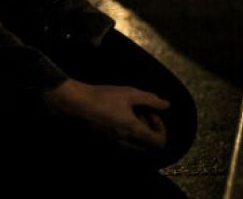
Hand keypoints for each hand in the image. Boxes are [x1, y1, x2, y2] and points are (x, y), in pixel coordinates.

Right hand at [43, 78, 169, 152]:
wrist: (75, 104)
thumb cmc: (103, 97)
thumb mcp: (131, 94)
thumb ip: (151, 100)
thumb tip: (167, 105)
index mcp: (133, 131)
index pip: (159, 143)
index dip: (162, 129)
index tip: (153, 115)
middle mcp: (125, 143)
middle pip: (149, 148)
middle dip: (151, 131)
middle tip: (143, 114)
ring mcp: (114, 146)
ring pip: (136, 148)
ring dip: (139, 134)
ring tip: (131, 115)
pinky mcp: (105, 144)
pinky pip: (124, 146)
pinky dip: (128, 136)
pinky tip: (120, 119)